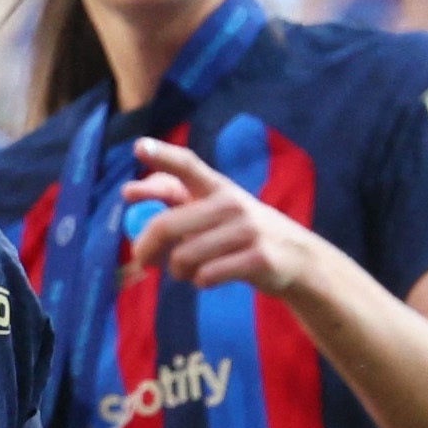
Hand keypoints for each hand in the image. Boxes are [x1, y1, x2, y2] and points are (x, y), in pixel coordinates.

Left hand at [121, 140, 330, 298]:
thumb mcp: (217, 210)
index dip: (163, 156)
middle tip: (142, 260)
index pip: (187, 166)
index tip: (139, 146)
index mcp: (219, 187)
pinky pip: (206, 276)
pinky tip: (210, 278)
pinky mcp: (258, 258)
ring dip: (178, 271)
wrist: (299, 260)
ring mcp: (247, 230)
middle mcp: (232, 203)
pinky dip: (200, 282)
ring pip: (183, 257)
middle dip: (146, 247)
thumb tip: (129, 192)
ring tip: (189, 271)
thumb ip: (177, 201)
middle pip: (167, 224)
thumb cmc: (245, 234)